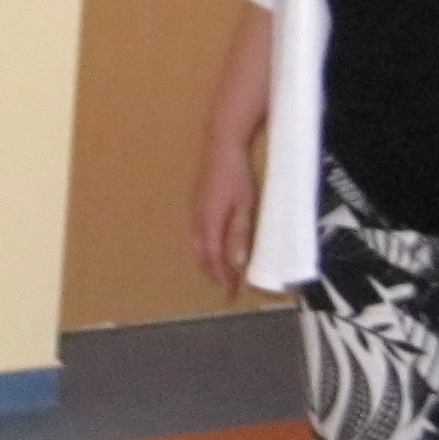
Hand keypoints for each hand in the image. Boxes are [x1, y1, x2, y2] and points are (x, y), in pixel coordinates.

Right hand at [194, 145, 260, 289]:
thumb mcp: (244, 206)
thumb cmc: (236, 175)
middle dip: (212, 272)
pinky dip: (204, 248)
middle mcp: (197, 221)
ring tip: (218, 271)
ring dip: (207, 261)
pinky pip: (196, 234)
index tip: (230, 292)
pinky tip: (211, 247)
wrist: (221, 146)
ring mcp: (194, 211)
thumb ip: (239, 234)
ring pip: (197, 245)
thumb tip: (237, 262)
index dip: (222, 277)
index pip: (214, 258)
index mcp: (209, 223)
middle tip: (225, 286)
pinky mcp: (196, 204)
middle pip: (201, 255)